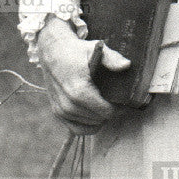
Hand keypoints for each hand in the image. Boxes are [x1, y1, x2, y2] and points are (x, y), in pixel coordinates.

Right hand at [37, 15, 129, 134]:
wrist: (52, 52)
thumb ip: (112, 58)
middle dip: (110, 112)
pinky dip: (88, 125)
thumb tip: (126, 65)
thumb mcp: (95, 50)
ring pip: (90, 126)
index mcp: (80, 91)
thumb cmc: (76, 51)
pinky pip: (77, 129)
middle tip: (117, 102)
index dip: (119, 108)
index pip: (106, 112)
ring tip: (105, 105)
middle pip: (99, 119)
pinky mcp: (57, 113)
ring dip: (99, 118)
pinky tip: (94, 114)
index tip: (124, 101)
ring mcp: (61, 110)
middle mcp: (69, 105)